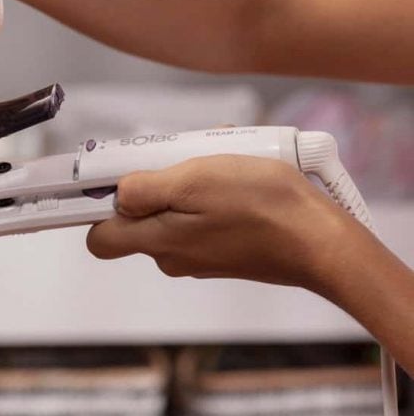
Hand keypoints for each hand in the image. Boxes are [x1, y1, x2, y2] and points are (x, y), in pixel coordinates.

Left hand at [86, 155, 367, 290]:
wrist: (321, 242)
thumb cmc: (260, 206)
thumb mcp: (194, 180)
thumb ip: (145, 190)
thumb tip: (117, 196)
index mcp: (156, 242)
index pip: (99, 238)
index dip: (95, 208)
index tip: (107, 179)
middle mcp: (171, 256)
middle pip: (138, 218)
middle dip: (153, 184)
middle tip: (182, 159)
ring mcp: (199, 256)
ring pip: (173, 212)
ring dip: (187, 184)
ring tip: (220, 163)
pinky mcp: (224, 251)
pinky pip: (201, 217)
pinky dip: (210, 195)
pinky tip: (238, 177)